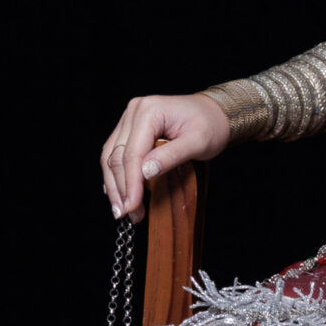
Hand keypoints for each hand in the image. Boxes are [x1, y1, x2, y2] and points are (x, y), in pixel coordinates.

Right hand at [100, 93, 229, 221]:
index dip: (131, 183)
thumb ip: (172, 155)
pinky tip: (119, 193)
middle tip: (128, 214)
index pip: (132, 153)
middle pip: (117, 156)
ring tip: (122, 209)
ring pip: (110, 156)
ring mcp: (130, 119)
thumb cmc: (210, 124)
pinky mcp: (130, 128)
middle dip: (121, 189)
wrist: (214, 112)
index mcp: (149, 110)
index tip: (132, 206)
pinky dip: (116, 175)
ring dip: (115, 185)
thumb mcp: (199, 142)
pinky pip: (115, 153)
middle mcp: (134, 111)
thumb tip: (145, 172)